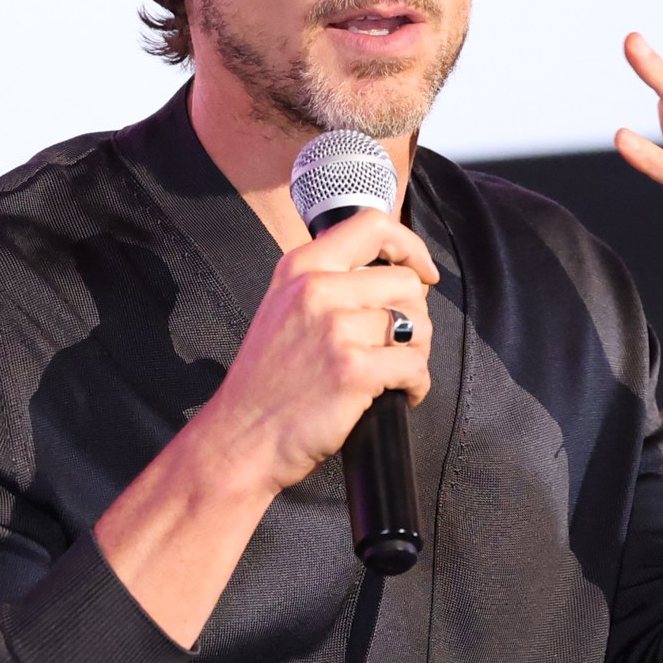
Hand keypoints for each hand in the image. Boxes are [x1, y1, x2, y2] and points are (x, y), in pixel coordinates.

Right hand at [195, 207, 439, 492]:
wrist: (241, 437)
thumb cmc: (265, 383)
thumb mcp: (283, 309)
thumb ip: (327, 282)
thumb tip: (392, 275)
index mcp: (300, 268)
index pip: (372, 226)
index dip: (410, 247)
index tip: (422, 272)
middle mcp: (316, 289)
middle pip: (406, 283)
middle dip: (414, 318)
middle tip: (396, 345)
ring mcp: (335, 329)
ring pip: (417, 326)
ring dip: (415, 353)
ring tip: (392, 372)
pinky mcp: (353, 369)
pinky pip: (414, 367)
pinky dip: (414, 385)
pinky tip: (396, 395)